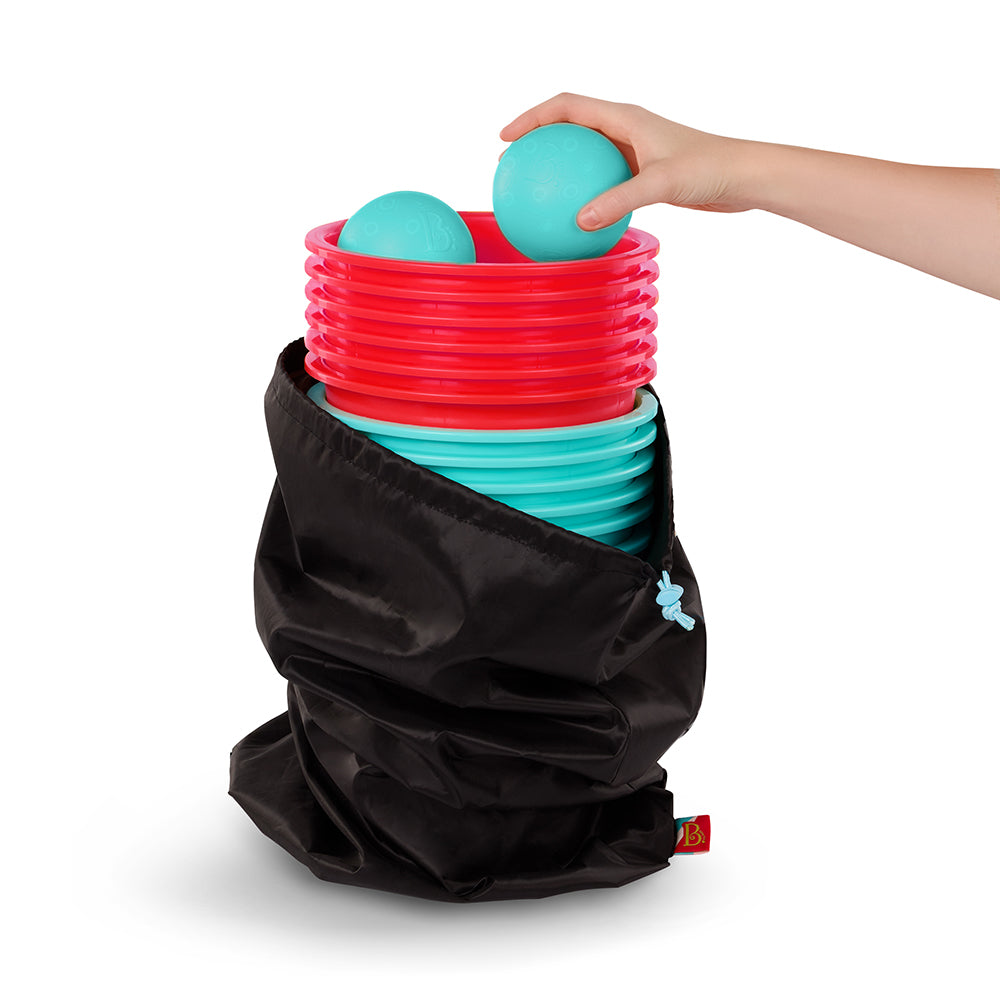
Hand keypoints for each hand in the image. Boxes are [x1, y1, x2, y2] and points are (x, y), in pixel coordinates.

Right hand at [499, 92, 757, 230]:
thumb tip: (579, 222)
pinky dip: (584, 196)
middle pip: (569, 127)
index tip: (505, 140)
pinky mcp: (644, 172)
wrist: (743, 176)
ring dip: (558, 170)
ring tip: (534, 196)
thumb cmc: (709, 169)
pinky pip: (603, 182)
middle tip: (511, 167)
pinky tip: (574, 223)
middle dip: (536, 141)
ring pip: (585, 156)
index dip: (531, 118)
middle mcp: (626, 128)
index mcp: (625, 116)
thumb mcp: (661, 183)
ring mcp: (634, 150)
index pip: (566, 106)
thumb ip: (619, 200)